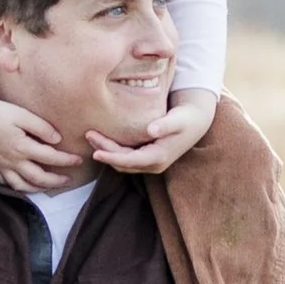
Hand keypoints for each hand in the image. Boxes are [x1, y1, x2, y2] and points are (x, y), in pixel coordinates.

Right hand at [0, 71, 83, 192]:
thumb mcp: (21, 114)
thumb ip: (41, 127)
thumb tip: (58, 139)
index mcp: (22, 148)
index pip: (51, 158)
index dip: (67, 160)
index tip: (78, 160)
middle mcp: (12, 161)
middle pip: (38, 178)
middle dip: (56, 181)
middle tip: (68, 181)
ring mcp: (0, 166)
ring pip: (21, 186)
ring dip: (37, 189)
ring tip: (48, 187)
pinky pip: (5, 183)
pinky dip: (16, 187)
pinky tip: (22, 185)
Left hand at [87, 86, 216, 176]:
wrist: (195, 122)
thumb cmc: (186, 119)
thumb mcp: (178, 120)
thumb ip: (165, 125)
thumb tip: (151, 130)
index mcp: (159, 158)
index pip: (130, 161)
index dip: (112, 157)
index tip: (96, 152)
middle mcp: (153, 164)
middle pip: (122, 162)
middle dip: (104, 151)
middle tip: (89, 135)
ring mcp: (149, 163)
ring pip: (122, 161)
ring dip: (106, 150)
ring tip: (91, 136)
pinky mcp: (146, 157)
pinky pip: (125, 157)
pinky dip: (113, 150)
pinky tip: (102, 138)